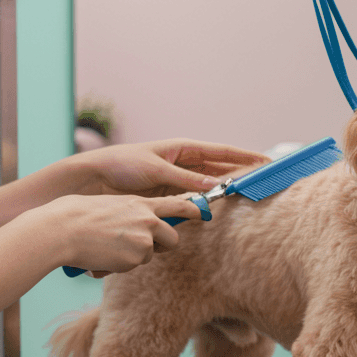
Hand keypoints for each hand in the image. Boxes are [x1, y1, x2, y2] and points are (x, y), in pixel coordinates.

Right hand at [38, 194, 202, 274]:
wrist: (62, 230)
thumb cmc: (75, 215)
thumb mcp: (109, 206)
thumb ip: (128, 213)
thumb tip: (135, 226)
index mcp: (141, 203)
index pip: (177, 205)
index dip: (191, 210)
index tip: (202, 213)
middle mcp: (148, 219)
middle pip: (173, 238)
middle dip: (162, 246)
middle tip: (143, 247)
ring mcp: (145, 238)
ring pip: (150, 255)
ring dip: (135, 256)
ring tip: (110, 248)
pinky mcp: (137, 256)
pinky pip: (133, 266)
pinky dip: (120, 266)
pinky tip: (103, 257)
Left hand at [74, 139, 270, 197]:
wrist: (91, 179)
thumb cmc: (120, 165)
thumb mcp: (156, 170)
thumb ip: (187, 181)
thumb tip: (215, 189)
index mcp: (182, 148)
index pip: (221, 152)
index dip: (244, 156)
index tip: (265, 161)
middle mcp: (182, 163)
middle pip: (219, 169)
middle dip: (241, 174)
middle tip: (263, 181)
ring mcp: (177, 180)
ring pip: (209, 185)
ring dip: (226, 189)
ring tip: (247, 194)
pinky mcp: (168, 195)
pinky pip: (194, 198)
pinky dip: (207, 202)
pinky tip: (218, 207)